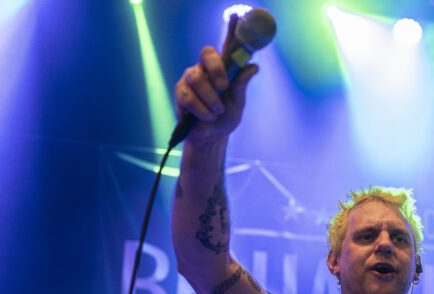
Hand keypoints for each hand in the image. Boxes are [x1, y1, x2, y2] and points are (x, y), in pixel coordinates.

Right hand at [174, 14, 258, 145]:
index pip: (227, 46)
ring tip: (217, 112)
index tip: (236, 15)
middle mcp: (205, 69)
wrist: (210, 138)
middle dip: (217, 70)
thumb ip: (241, 85)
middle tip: (224, 88)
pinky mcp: (180, 92)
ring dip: (211, 99)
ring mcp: (190, 79)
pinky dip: (201, 110)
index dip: (231, 30)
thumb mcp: (238, 103)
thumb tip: (253, 66)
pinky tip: (206, 116)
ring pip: (197, 78)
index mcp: (223, 69)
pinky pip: (189, 97)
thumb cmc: (225, 118)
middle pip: (207, 54)